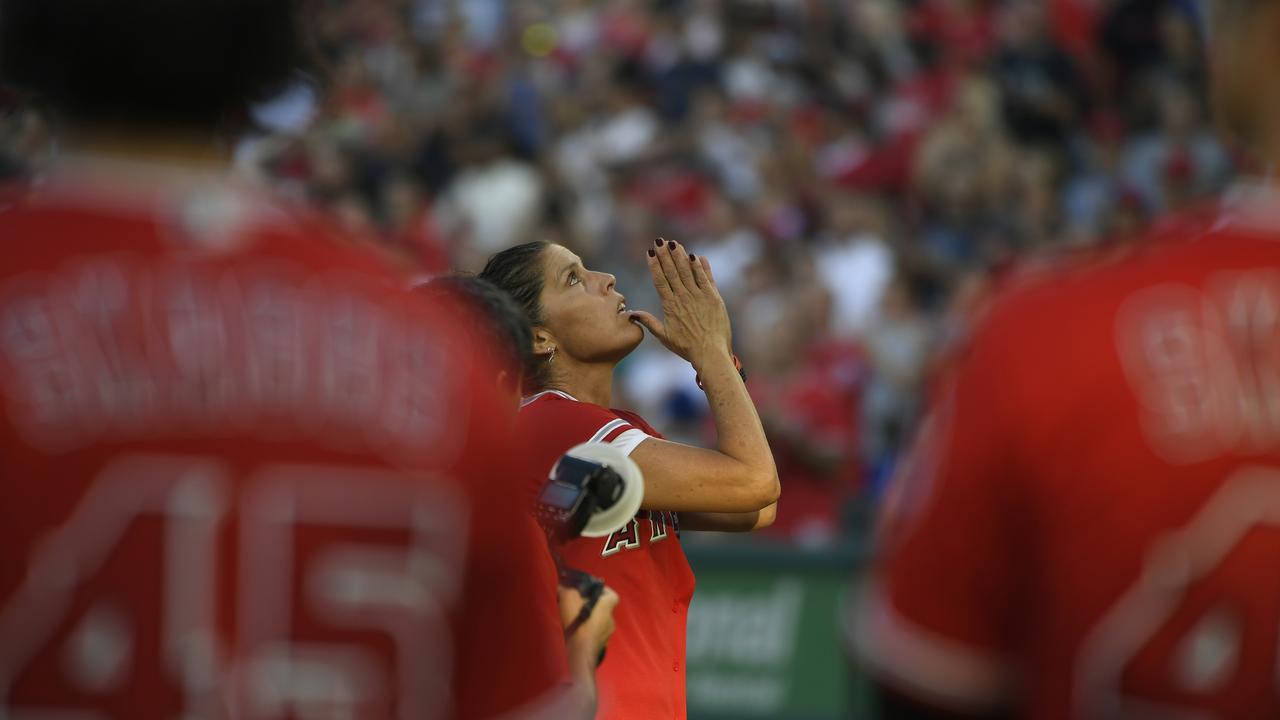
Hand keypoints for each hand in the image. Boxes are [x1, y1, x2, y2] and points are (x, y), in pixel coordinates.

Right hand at [558, 584, 617, 663]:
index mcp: (607, 607)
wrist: (579, 653)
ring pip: (600, 626)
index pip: (613, 596)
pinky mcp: (599, 649)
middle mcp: (610, 622)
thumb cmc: (577, 623)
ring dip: (590, 623)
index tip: (596, 590)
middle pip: (605, 611)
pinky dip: (587, 636)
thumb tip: (563, 584)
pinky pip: (594, 638)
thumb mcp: (568, 598)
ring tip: (576, 622)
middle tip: (580, 607)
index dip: (605, 592)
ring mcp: (606, 637)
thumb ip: (566, 588)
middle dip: (594, 608)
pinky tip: (575, 635)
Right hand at [630, 238, 732, 369]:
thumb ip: (649, 322)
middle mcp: (683, 298)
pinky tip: (696, 256)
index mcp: (670, 306)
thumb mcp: (664, 337)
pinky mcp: (714, 298)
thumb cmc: (686, 348)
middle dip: (665, 255)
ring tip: (674, 244)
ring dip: (680, 256)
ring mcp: (699, 297)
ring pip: (688, 272)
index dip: (654, 265)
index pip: (660, 280)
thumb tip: (632, 314)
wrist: (710, 353)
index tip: (649, 252)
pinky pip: (706, 279)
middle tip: (659, 240)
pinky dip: (701, 267)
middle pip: (672, 272)